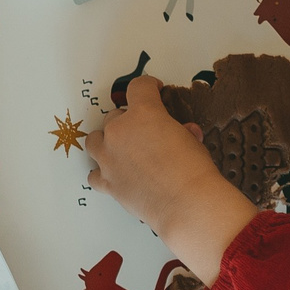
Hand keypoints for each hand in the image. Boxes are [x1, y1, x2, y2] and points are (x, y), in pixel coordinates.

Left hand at [88, 77, 258, 280]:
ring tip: (122, 150)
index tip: (154, 90)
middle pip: (114, 116)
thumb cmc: (194, 169)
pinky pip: (94, 174)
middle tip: (145, 133)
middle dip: (129, 121)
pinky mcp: (106, 181)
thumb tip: (184, 132)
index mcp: (143, 114)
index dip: (148, 86)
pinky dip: (102, 173)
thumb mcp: (192, 141)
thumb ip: (181, 131)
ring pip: (95, 140)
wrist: (186, 203)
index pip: (138, 86)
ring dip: (106, 142)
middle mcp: (119, 132)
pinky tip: (114, 175)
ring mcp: (108, 157)